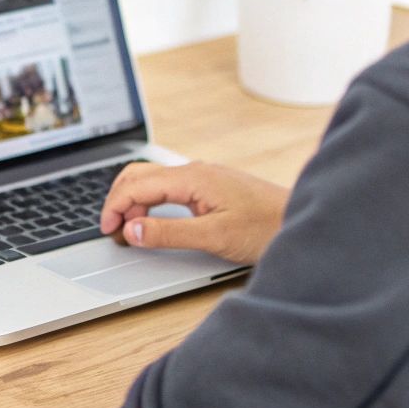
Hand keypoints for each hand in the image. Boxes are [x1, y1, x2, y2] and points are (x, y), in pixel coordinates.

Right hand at [98, 160, 288, 263]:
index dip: (115, 207)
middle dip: (119, 199)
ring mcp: (204, 176)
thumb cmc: (265, 228)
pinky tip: (153, 219)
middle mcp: (195, 171)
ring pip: (154, 180)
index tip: (107, 230)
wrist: (302, 222)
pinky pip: (169, 186)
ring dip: (135, 200)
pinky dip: (152, 201)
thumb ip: (169, 233)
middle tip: (112, 229)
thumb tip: (132, 230)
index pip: (137, 185)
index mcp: (192, 177)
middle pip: (139, 174)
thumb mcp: (213, 237)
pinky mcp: (211, 186)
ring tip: (130, 229)